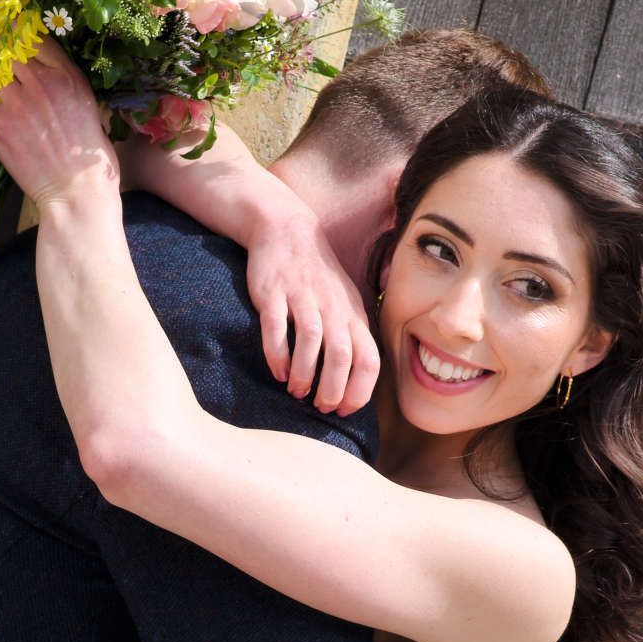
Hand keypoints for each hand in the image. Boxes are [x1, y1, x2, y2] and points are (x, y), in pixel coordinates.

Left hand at [0, 40, 119, 215]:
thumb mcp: (90, 108)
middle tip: (1, 63)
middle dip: (1, 52)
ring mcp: (18, 103)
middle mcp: (42, 83)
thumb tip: (44, 71)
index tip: (10, 32)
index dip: (18, 31)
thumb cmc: (90, 158)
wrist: (77, 191)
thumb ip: (67, 84)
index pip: (36, 37)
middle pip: (7, 47)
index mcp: (68, 77)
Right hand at [245, 212, 380, 416]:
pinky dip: (277, 353)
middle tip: (320, 406)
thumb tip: (350, 385)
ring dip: (304, 373)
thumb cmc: (317, 279)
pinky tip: (277, 371)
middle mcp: (332, 308)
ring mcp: (303, 299)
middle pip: (342, 355)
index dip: (360, 390)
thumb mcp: (345, 305)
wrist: (287, 231)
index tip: (344, 410)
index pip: (368, 359)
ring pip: (311, 341)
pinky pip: (277, 326)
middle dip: (332, 388)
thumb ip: (350, 339)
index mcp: (353, 316)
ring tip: (296, 391)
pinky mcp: (274, 293)